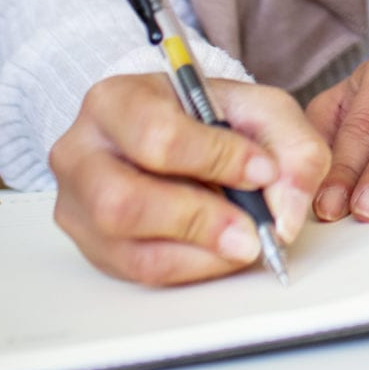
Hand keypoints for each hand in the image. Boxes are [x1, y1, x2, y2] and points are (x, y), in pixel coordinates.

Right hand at [48, 73, 329, 285]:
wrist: (172, 129)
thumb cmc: (208, 116)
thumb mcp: (258, 109)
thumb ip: (291, 147)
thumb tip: (287, 213)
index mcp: (116, 100)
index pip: (157, 135)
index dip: (215, 158)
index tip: (263, 171)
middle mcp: (81, 151)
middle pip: (123, 200)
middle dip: (198, 218)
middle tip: (252, 230)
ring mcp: (77, 202)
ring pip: (124, 242)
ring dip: (195, 249)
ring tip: (242, 243)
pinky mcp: (90, 242)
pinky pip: (134, 269)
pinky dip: (188, 266)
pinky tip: (219, 251)